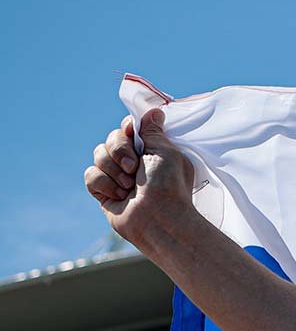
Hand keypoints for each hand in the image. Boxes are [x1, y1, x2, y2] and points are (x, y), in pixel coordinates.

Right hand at [84, 108, 194, 246]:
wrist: (159, 219)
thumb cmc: (169, 186)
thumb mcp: (166, 152)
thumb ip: (154, 132)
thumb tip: (155, 111)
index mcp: (150, 150)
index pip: (129, 127)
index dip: (127, 130)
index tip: (133, 135)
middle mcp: (134, 161)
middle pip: (111, 138)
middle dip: (120, 150)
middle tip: (134, 168)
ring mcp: (117, 176)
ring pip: (98, 155)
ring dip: (113, 170)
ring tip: (130, 186)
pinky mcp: (104, 192)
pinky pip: (91, 176)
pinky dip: (104, 184)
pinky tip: (119, 196)